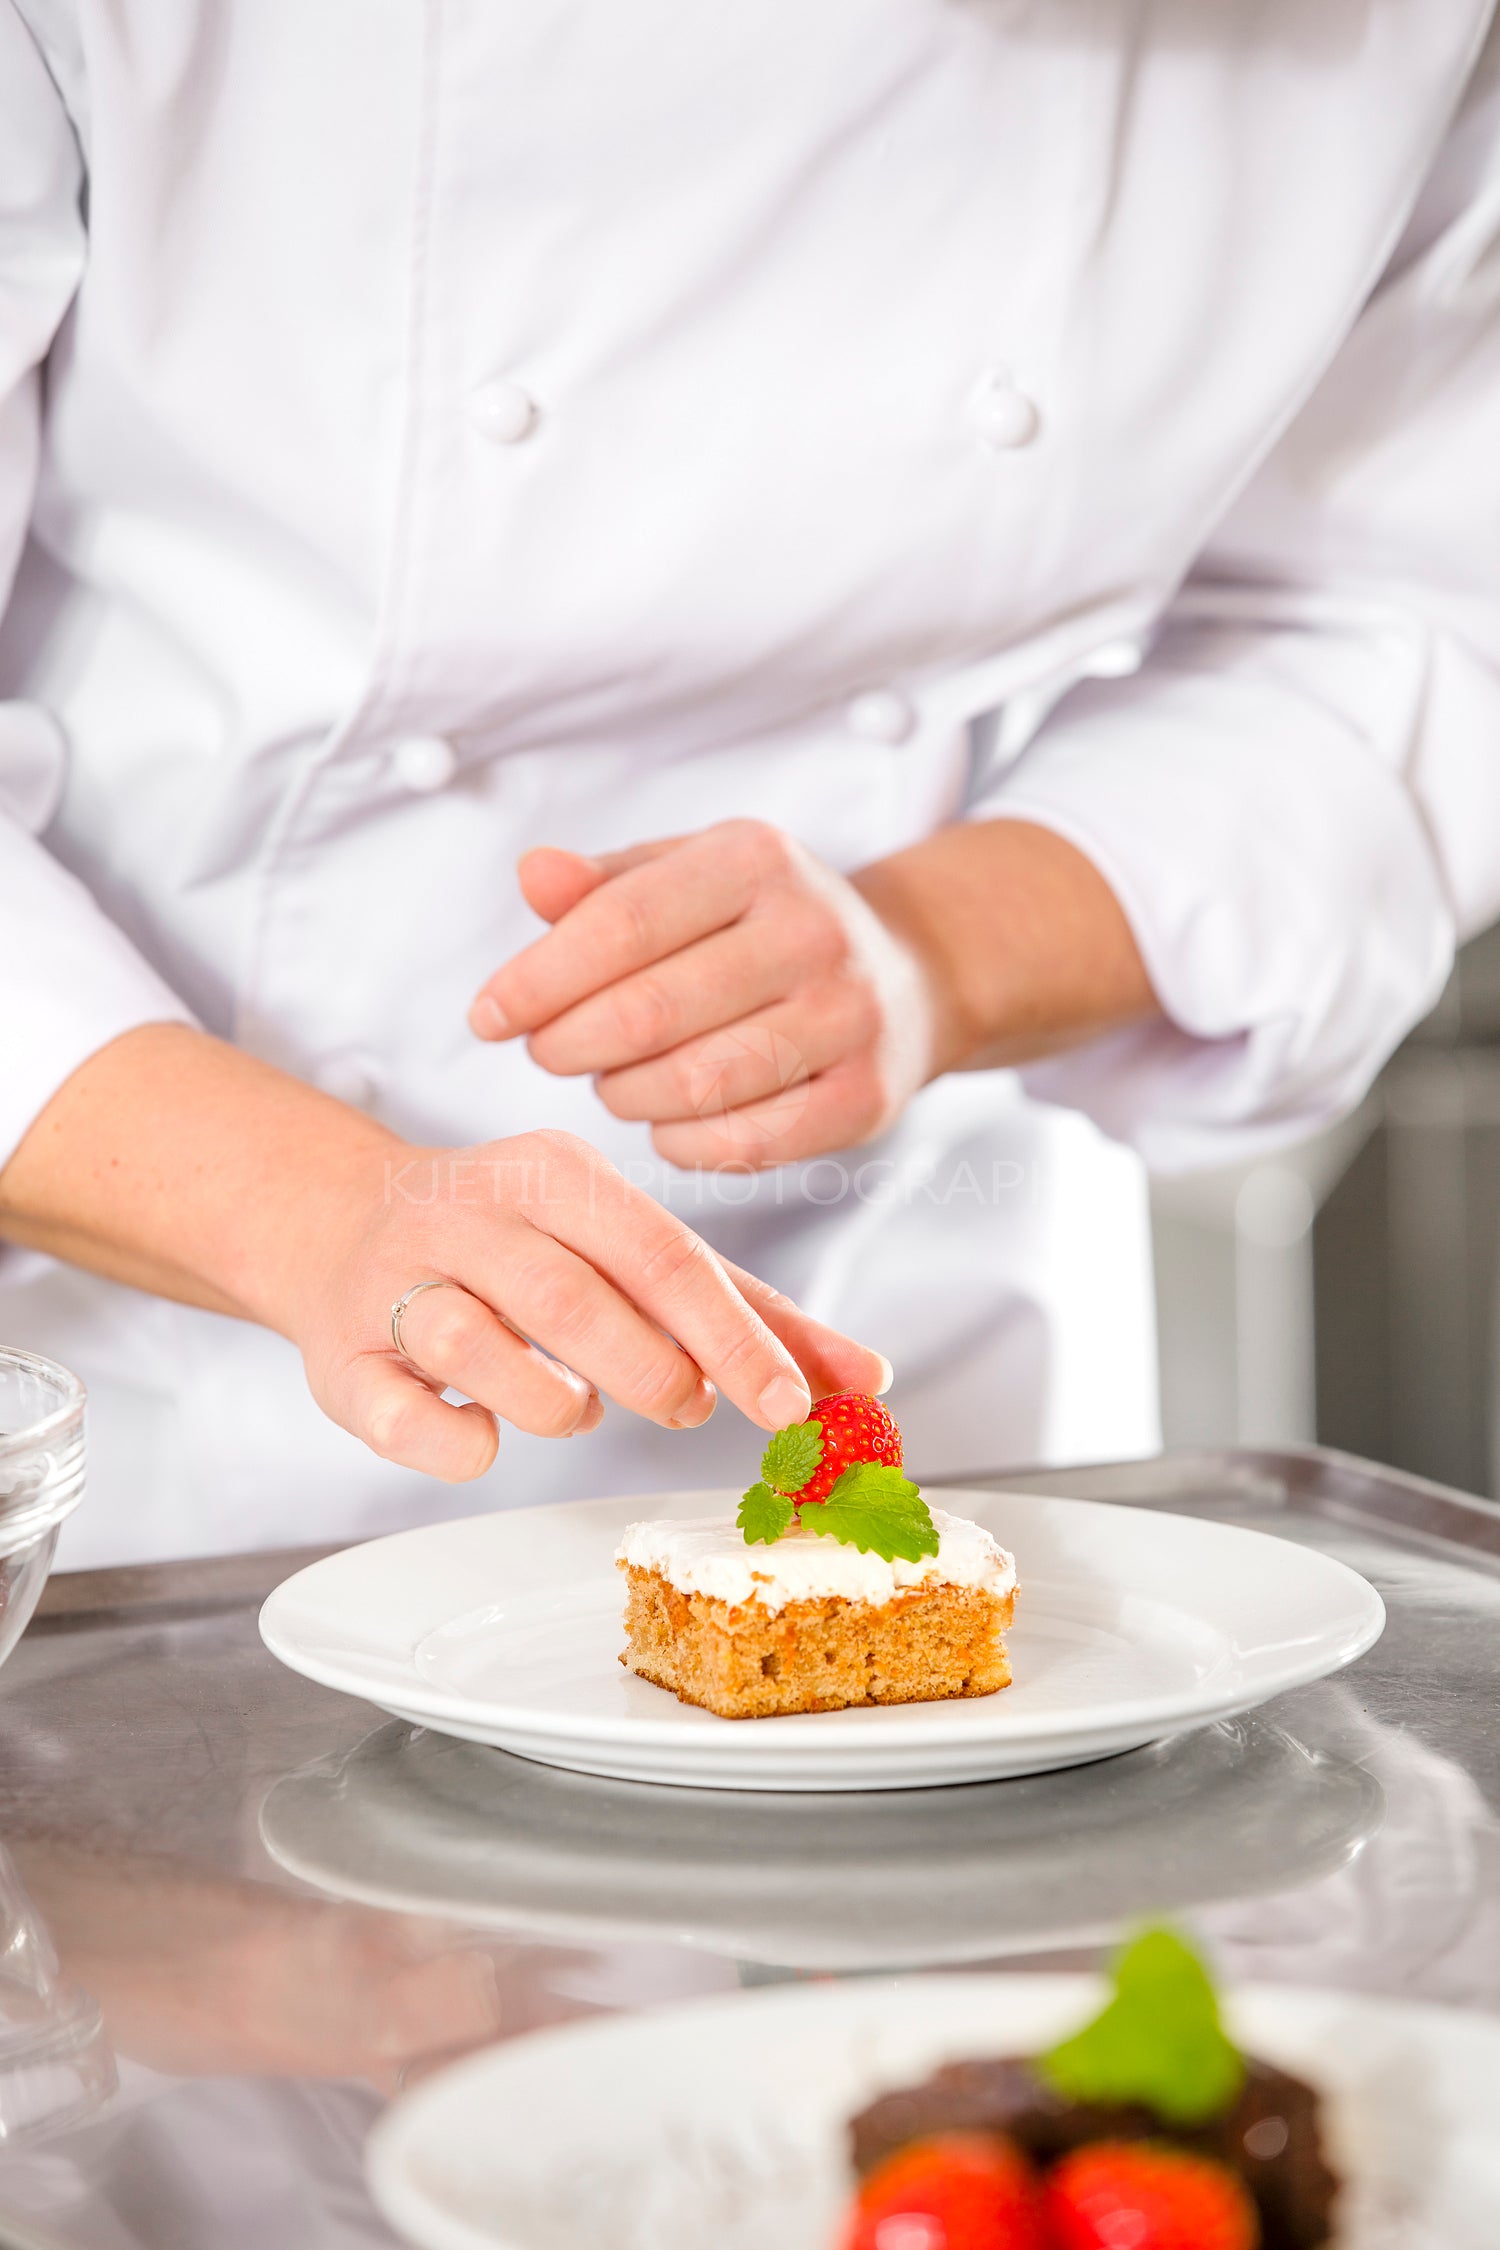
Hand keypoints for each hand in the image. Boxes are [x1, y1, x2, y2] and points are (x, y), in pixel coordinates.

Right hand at [0, 1028, 888, 1484]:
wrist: (345, 1226)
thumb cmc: (528, 1249)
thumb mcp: (634, 1250)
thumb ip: (747, 1313)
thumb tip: (870, 1381)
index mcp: (554, 1173)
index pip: (662, 1254)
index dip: (732, 1337)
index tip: (787, 1406)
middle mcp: (467, 1211)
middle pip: (571, 1300)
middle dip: (647, 1373)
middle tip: (682, 1407)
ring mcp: (394, 1282)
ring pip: (475, 1350)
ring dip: (552, 1404)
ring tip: (574, 1402)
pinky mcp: (339, 1356)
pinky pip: (401, 1419)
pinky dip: (459, 1443)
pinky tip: (484, 1429)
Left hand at [469, 818, 1158, 1168]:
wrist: (907, 974)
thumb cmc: (758, 927)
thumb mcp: (686, 877)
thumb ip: (602, 885)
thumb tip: (532, 874)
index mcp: (755, 859)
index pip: (620, 922)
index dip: (537, 979)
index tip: (486, 1017)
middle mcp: (812, 931)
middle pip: (649, 1010)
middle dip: (568, 1044)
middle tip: (545, 1052)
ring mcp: (848, 1017)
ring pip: (692, 1084)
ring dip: (622, 1095)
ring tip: (611, 1080)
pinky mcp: (866, 1098)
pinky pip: (742, 1143)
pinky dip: (680, 1142)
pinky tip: (666, 1122)